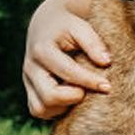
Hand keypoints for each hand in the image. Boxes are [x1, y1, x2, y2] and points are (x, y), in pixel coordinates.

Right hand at [22, 0, 112, 118]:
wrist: (47, 24)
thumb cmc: (68, 26)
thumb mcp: (80, 27)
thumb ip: (93, 43)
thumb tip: (106, 62)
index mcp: (42, 50)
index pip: (67, 72)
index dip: (89, 82)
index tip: (107, 86)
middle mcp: (30, 68)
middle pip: (49, 96)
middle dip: (73, 98)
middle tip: (88, 91)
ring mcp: (27, 81)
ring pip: (40, 109)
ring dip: (63, 107)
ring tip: (79, 94)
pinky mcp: (30, 90)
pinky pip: (38, 110)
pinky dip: (55, 110)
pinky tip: (70, 99)